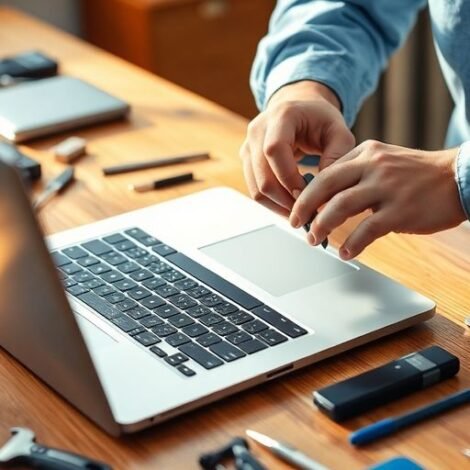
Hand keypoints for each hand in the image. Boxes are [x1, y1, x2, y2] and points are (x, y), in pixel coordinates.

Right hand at [240, 81, 354, 215]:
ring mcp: (248, 146)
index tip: (307, 194)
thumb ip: (337, 156)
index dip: (288, 177)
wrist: (300, 110)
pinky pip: (255, 189)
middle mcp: (258, 130)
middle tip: (307, 212)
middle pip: (262, 175)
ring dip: (278, 205)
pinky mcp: (247, 161)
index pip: (274, 150)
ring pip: (256, 188)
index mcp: (281, 116)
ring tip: (300, 212)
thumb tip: (324, 190)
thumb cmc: (320, 120)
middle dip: (285, 199)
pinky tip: (291, 206)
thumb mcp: (339, 131)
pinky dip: (272, 203)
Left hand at [290, 140, 466, 258]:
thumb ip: (357, 170)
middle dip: (304, 206)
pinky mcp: (401, 210)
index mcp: (366, 152)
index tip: (298, 208)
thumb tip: (327, 193)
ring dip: (322, 225)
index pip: (326, 172)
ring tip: (314, 239)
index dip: (307, 192)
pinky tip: (345, 252)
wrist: (460, 177)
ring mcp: (387, 187)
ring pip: (341, 206)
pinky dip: (352, 243)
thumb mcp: (385, 159)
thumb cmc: (418, 174)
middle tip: (294, 223)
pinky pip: (367, 229)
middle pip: (326, 185)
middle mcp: (373, 166)